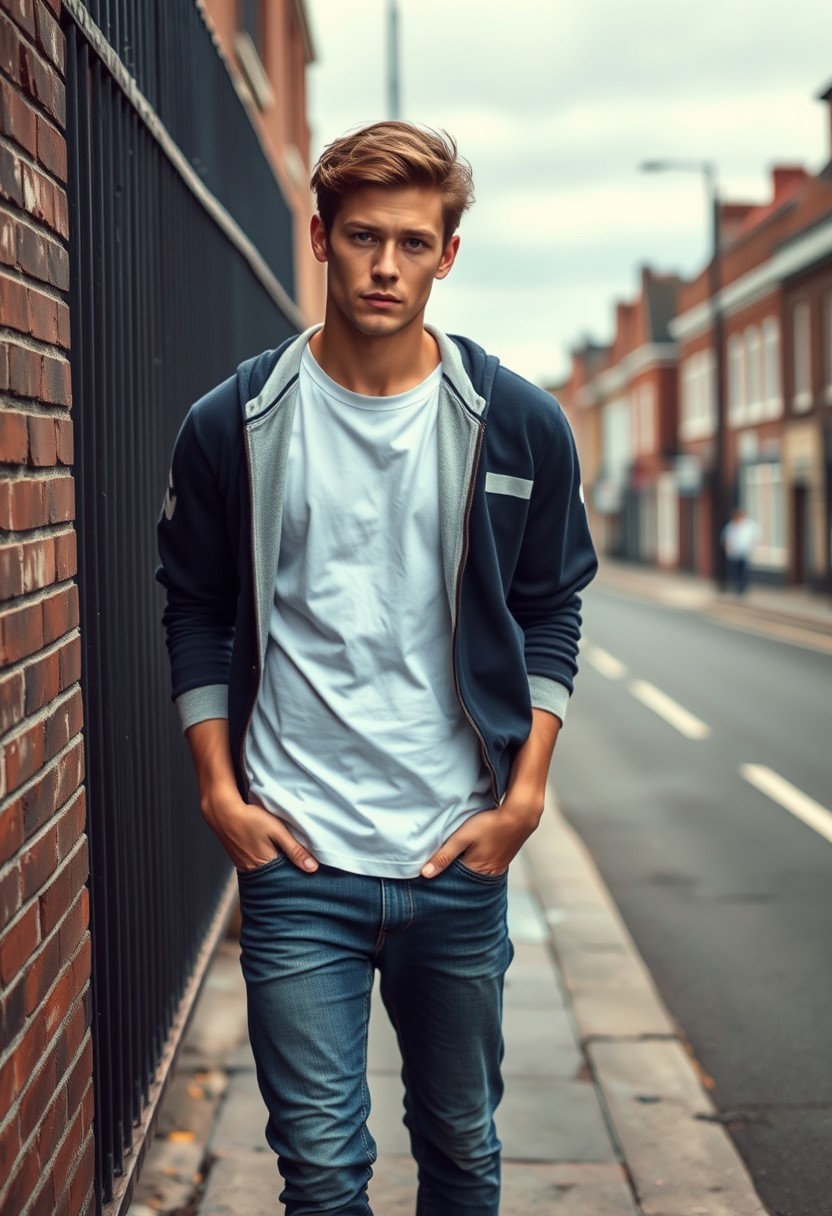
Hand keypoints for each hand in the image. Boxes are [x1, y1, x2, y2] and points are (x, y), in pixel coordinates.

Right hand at [200, 784, 317, 872]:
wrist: (223, 812)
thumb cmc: (250, 819)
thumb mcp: (277, 831)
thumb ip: (294, 850)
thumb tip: (312, 868)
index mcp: (266, 866)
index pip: (288, 879)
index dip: (299, 875)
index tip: (311, 873)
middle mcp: (254, 871)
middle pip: (277, 878)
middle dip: (289, 874)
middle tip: (302, 866)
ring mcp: (245, 867)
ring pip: (268, 873)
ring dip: (277, 868)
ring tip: (288, 860)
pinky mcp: (240, 861)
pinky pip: (258, 867)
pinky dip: (267, 863)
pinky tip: (272, 854)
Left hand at [420, 789, 543, 878]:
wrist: (520, 816)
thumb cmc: (490, 824)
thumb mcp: (463, 837)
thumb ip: (444, 855)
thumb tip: (425, 874)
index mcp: (475, 872)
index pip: (452, 884)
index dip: (441, 879)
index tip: (428, 876)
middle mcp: (487, 877)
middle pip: (463, 883)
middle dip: (452, 878)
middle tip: (439, 870)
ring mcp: (496, 870)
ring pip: (473, 876)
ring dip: (464, 872)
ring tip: (454, 863)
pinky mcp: (501, 863)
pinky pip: (484, 871)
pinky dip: (475, 867)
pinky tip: (470, 858)